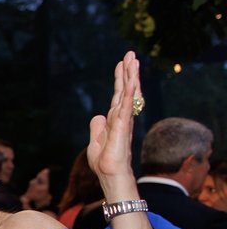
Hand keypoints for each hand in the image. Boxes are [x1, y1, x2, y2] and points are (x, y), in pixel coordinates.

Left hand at [87, 51, 140, 184]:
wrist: (110, 174)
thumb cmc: (105, 162)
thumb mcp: (96, 141)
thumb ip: (97, 128)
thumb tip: (98, 116)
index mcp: (115, 120)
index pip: (118, 95)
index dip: (120, 79)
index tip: (121, 63)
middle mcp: (122, 117)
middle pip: (125, 90)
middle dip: (128, 72)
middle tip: (130, 54)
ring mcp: (124, 121)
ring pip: (128, 94)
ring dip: (130, 76)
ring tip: (133, 60)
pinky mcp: (122, 126)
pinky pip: (126, 106)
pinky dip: (129, 93)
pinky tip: (132, 81)